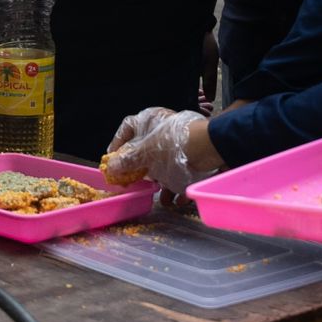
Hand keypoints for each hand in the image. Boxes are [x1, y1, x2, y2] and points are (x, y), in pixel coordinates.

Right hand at [103, 107, 224, 195]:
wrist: (211, 148)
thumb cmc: (173, 144)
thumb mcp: (146, 152)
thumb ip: (128, 160)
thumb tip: (110, 168)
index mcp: (148, 121)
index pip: (127, 128)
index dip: (117, 144)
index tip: (112, 160)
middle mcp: (162, 132)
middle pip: (144, 151)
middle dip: (140, 171)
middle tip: (133, 183)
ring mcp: (177, 146)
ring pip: (163, 167)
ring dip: (161, 185)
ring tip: (161, 198)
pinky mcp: (191, 159)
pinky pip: (180, 175)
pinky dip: (178, 189)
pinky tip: (177, 200)